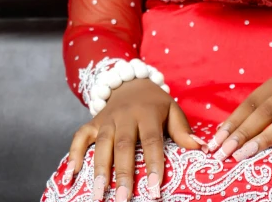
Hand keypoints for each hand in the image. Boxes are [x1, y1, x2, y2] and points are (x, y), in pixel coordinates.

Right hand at [64, 78, 206, 201]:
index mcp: (148, 113)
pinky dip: (73, 154)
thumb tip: (201, 149)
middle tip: (122, 199)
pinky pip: (80, 137)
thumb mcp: (172, 109)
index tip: (155, 190)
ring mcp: (107, 118)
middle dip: (123, 173)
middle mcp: (125, 115)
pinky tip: (70, 176)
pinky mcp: (93, 121)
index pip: (152, 141)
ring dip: (99, 170)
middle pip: (124, 145)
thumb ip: (183, 130)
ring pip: (102, 143)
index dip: (154, 165)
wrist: (130, 81)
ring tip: (98, 194)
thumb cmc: (155, 103)